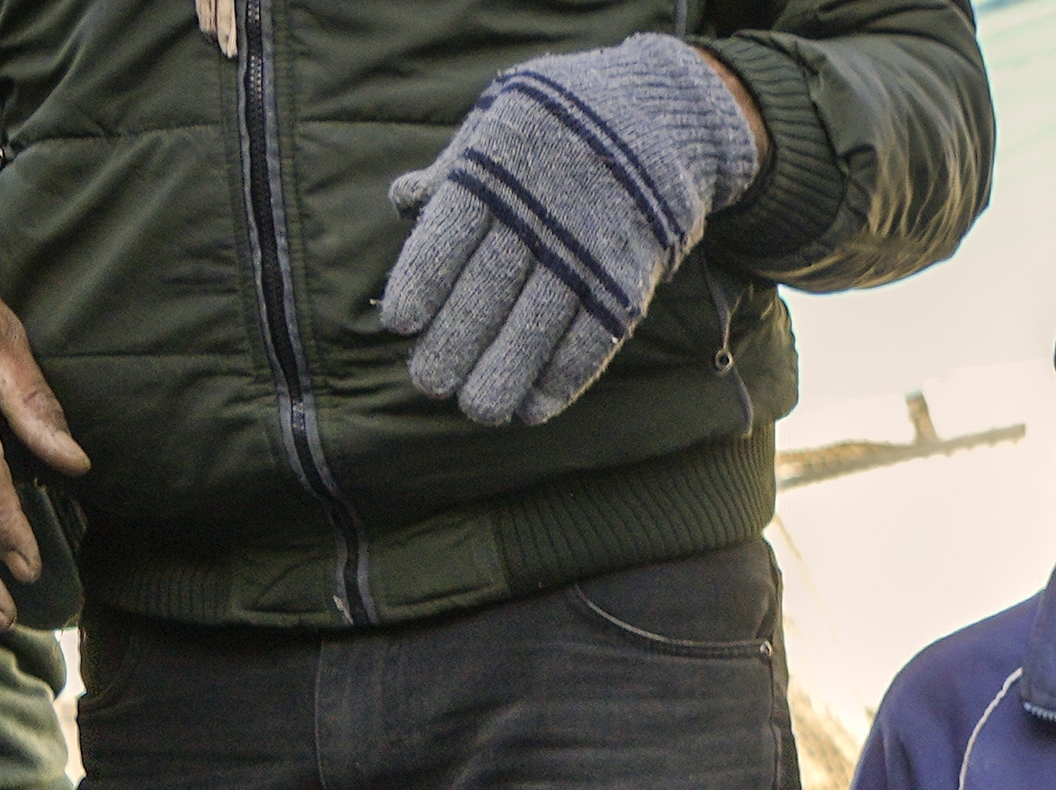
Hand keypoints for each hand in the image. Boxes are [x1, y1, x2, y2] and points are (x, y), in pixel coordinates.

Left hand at [379, 34, 765, 429]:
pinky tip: (535, 408)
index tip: (398, 323)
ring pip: (539, 321)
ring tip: (478, 410)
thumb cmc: (558, 119)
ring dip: (506, 372)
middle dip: (456, 340)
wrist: (657, 112)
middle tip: (428, 383)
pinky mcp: (629, 275)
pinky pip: (594, 335)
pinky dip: (565, 376)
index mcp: (496, 170)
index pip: (450, 233)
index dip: (423, 280)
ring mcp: (586, 247)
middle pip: (488, 288)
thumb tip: (402, 202)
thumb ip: (453, 167)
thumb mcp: (499, 120)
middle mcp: (539, 213)